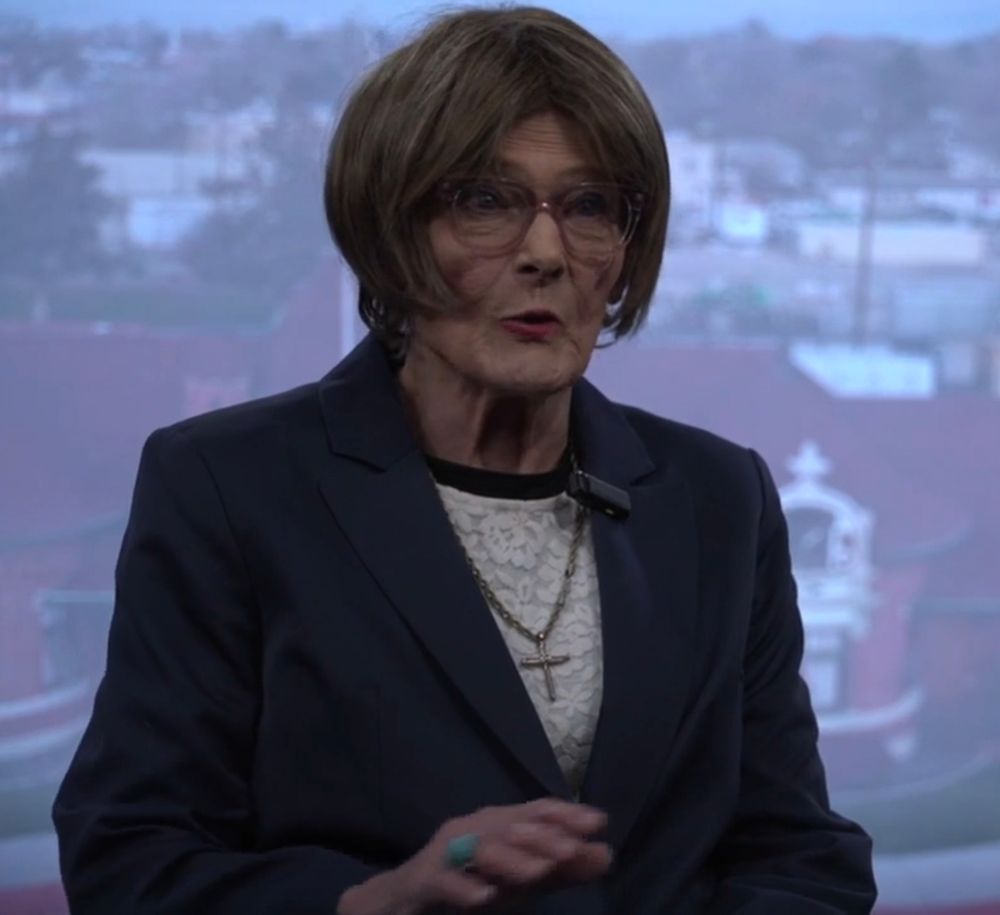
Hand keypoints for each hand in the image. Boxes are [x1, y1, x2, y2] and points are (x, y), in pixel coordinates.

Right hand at [338, 798, 611, 914]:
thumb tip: (607, 854)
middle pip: (509, 826)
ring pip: (478, 849)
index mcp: (496, 824)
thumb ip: (562, 870)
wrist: (403, 900)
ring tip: (538, 872)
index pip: (534, 811)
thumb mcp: (520, 880)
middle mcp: (471, 828)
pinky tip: (483, 898)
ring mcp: (444, 853)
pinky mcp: (423, 880)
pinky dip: (463, 887)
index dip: (565, 814)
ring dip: (509, 859)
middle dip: (542, 836)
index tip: (598, 822)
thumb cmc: (469, 884)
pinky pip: (443, 881)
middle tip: (571, 849)